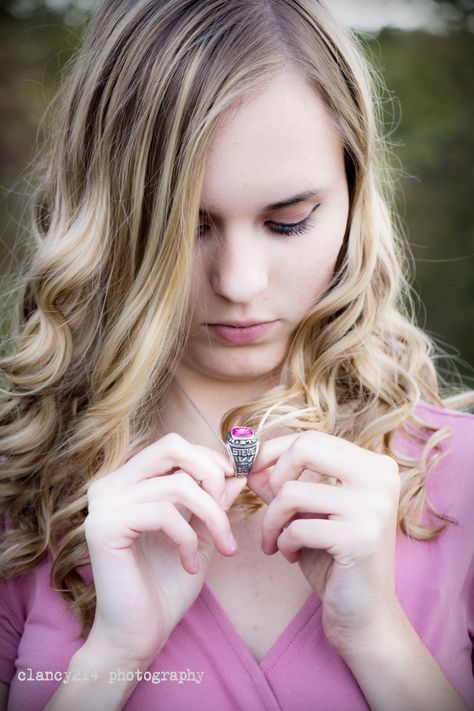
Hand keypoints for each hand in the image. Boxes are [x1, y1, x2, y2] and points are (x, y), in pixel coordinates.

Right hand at [83, 433, 246, 666]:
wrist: (137, 636)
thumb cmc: (165, 587)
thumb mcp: (199, 535)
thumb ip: (212, 502)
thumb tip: (237, 474)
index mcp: (127, 482)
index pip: (172, 446)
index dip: (208, 459)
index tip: (234, 485)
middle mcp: (110, 486)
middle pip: (170, 447)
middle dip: (210, 474)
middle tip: (227, 507)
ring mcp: (103, 504)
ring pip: (177, 485)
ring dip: (211, 517)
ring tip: (222, 547)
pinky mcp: (104, 526)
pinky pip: (163, 513)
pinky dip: (188, 538)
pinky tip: (190, 564)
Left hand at [247, 431, 401, 654]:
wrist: (365, 617)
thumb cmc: (335, 560)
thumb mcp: (308, 514)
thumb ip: (282, 484)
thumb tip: (247, 459)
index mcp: (374, 467)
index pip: (313, 439)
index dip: (274, 452)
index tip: (251, 470)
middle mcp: (380, 479)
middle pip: (305, 448)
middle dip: (273, 475)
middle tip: (267, 502)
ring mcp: (373, 507)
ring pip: (292, 491)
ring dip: (272, 520)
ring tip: (275, 540)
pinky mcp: (360, 538)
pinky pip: (297, 527)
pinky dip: (283, 542)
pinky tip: (289, 556)